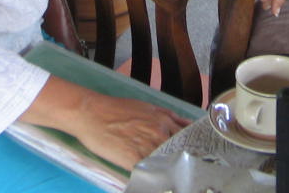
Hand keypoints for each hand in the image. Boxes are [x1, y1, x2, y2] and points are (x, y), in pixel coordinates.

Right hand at [68, 92, 189, 170]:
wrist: (91, 114)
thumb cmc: (116, 109)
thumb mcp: (147, 107)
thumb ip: (169, 117)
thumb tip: (186, 125)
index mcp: (164, 120)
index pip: (189, 138)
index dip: (193, 149)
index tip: (197, 156)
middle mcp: (160, 133)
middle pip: (182, 153)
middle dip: (184, 161)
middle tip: (186, 170)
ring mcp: (148, 146)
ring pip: (168, 164)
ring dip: (170, 171)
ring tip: (171, 178)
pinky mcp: (134, 159)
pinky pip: (151, 173)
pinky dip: (154, 177)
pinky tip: (154, 180)